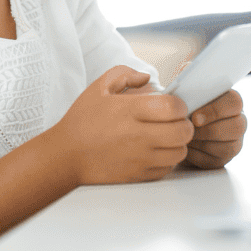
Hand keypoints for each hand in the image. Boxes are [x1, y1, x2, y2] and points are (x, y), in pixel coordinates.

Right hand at [43, 66, 193, 185]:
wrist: (66, 156)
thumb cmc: (82, 121)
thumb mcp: (98, 88)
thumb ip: (124, 75)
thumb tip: (147, 77)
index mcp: (129, 111)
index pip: (173, 107)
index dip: (180, 105)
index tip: (172, 105)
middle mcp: (138, 136)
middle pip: (183, 132)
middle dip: (184, 124)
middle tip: (175, 121)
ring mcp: (140, 158)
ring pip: (180, 152)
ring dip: (178, 143)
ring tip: (167, 137)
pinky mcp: (139, 175)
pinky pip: (167, 168)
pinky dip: (167, 160)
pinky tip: (156, 151)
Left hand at [182, 88, 246, 168]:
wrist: (175, 131)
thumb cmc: (183, 110)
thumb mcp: (186, 101)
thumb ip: (190, 100)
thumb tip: (184, 104)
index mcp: (231, 102)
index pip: (234, 102)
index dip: (216, 110)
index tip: (195, 118)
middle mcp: (238, 122)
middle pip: (237, 126)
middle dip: (210, 130)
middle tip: (190, 130)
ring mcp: (234, 143)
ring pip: (228, 147)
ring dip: (203, 143)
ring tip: (185, 138)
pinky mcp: (223, 160)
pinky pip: (215, 161)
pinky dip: (197, 156)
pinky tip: (186, 148)